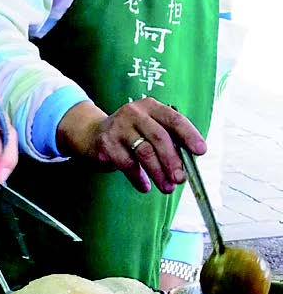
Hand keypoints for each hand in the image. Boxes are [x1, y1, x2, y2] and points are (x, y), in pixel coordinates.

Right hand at [57, 98, 205, 193]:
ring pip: (144, 153)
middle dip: (173, 161)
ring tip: (167, 188)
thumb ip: (167, 139)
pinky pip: (127, 165)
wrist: (92, 134)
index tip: (201, 151)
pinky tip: (144, 186)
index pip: (174, 119)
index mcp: (150, 106)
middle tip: (180, 178)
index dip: (190, 135)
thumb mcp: (148, 127)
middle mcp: (134, 113)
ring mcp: (118, 128)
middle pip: (159, 138)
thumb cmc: (130, 133)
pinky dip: (138, 179)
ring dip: (158, 173)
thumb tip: (188, 163)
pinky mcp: (107, 145)